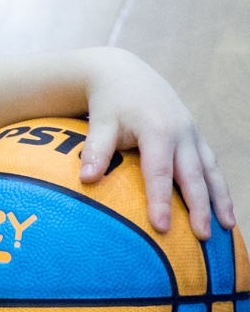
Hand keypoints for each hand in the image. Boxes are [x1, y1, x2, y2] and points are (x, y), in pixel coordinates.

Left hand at [79, 49, 235, 237]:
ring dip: (220, 199)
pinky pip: (212, 165)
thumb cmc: (109, 102)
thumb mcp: (100, 122)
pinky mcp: (196, 137)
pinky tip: (223, 209)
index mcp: (158, 130)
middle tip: (201, 237)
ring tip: (227, 227)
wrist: (124, 74)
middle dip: (199, 207)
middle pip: (193, 176)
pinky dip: (219, 187)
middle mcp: (182, 133)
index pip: (159, 172)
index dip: (161, 200)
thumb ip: (95, 149)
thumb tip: (85, 180)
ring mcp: (193, 135)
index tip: (161, 227)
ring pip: (211, 171)